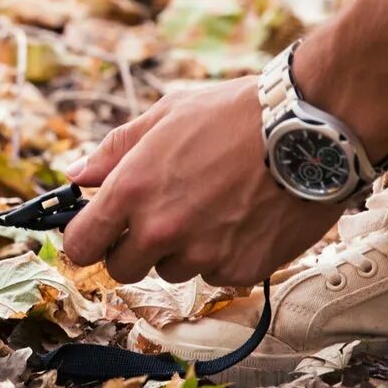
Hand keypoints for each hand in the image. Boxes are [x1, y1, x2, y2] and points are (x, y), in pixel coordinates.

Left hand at [61, 77, 339, 286]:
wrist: (310, 130)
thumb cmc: (236, 113)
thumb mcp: (167, 114)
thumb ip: (114, 150)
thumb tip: (77, 175)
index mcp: (133, 189)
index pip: (82, 245)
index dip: (86, 240)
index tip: (97, 233)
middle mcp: (161, 229)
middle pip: (122, 270)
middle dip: (133, 249)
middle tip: (159, 219)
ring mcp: (202, 255)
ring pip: (173, 271)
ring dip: (182, 250)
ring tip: (213, 206)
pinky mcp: (241, 270)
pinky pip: (217, 274)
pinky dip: (224, 254)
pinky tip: (244, 217)